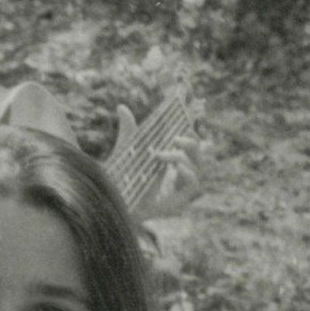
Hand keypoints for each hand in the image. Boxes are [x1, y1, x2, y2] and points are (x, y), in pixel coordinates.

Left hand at [111, 104, 201, 219]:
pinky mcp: (178, 202)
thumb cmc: (121, 179)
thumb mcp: (126, 151)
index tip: (185, 122)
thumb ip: (128, 131)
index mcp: (169, 161)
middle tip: (174, 139)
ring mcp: (179, 189)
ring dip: (182, 157)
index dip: (191, 133)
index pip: (189, 145)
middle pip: (197, 155)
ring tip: (162, 154)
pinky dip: (188, 174)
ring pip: (196, 168)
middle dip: (190, 143)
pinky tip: (177, 167)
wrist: (112, 203)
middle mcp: (177, 175)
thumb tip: (121, 107)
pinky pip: (193, 186)